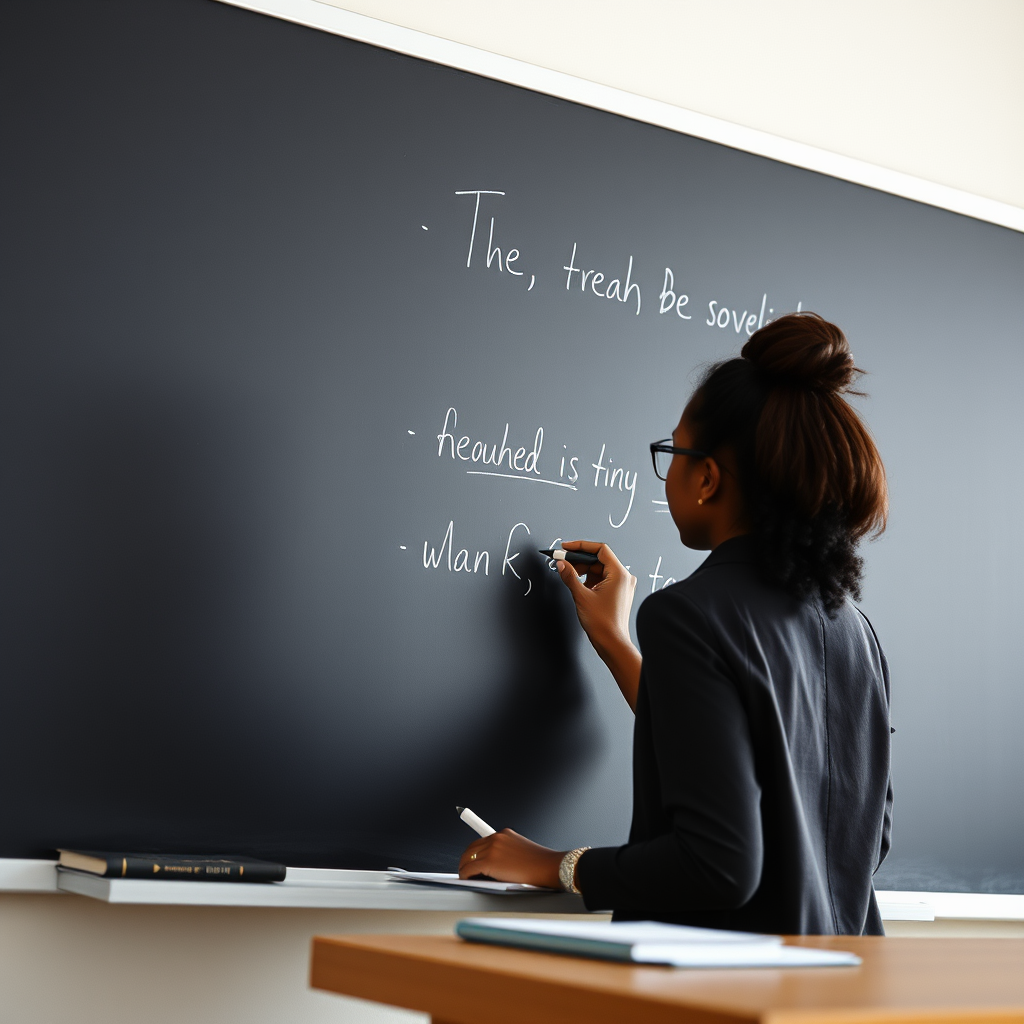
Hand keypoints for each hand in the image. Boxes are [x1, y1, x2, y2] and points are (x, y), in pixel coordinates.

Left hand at [458, 829, 564, 888]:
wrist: (548, 867)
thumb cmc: (539, 864)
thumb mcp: (520, 851)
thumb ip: (506, 853)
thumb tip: (492, 866)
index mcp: (505, 834)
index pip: (482, 840)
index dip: (474, 850)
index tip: (469, 856)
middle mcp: (497, 837)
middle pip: (472, 847)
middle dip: (466, 859)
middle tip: (465, 869)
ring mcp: (492, 848)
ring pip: (468, 857)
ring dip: (464, 867)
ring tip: (465, 876)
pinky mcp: (489, 861)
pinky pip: (469, 869)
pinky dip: (465, 875)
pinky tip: (466, 880)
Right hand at [555, 541, 641, 710]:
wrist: (612, 643)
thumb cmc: (603, 623)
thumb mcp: (581, 596)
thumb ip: (570, 577)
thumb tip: (561, 564)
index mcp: (619, 574)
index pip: (600, 549)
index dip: (581, 546)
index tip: (566, 547)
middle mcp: (624, 577)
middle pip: (599, 559)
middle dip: (580, 560)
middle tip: (562, 561)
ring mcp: (622, 585)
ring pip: (600, 569)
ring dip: (584, 570)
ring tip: (569, 576)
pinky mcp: (618, 592)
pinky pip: (602, 579)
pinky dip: (589, 579)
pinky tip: (578, 585)